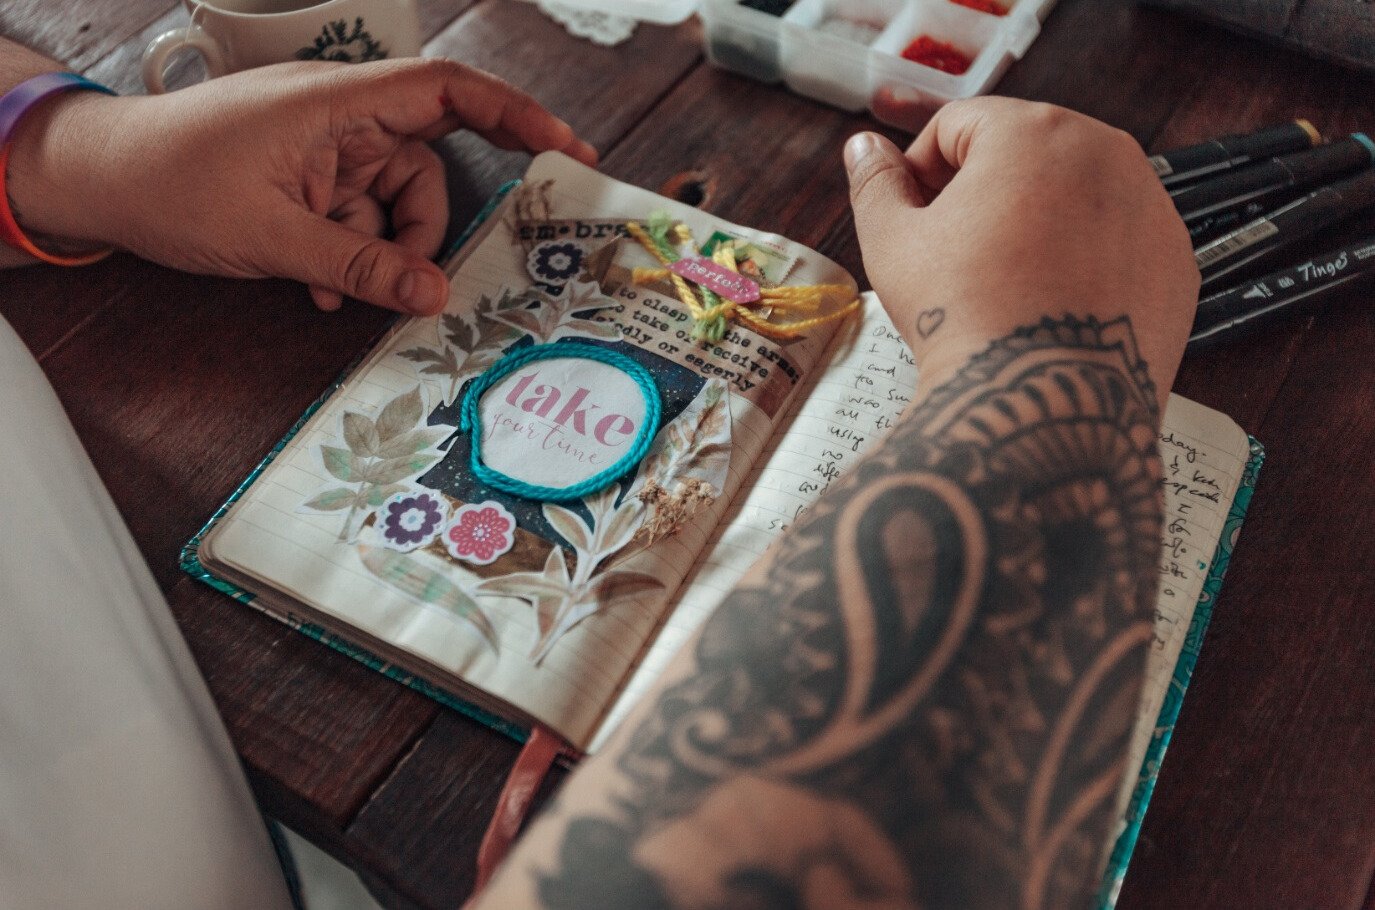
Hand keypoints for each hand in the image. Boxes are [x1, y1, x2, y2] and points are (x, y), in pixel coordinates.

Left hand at [7, 58, 596, 313]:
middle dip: (429, 226)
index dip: (517, 115)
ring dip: (384, 253)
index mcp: (340, 102)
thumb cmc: (171, 180)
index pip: (450, 91)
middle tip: (425, 281)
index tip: (568, 153)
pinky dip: (354, 255)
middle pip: (430, 163)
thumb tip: (436, 296)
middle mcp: (344, 119)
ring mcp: (327, 150)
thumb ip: (361, 266)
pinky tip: (320, 287)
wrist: (97, 181)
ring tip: (343, 290)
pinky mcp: (311, 179)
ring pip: (397, 202)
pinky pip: (361, 219)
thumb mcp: (275, 235)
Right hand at [844, 98, 1196, 407]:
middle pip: (1023, 151)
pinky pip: (1118, 239)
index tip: (913, 214)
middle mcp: (1104, 151)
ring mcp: (1149, 203)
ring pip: (1075, 193)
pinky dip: (1086, 258)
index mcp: (1031, 131)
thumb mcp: (894, 243)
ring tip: (1002, 281)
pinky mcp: (1174, 257)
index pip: (959, 126)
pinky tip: (1049, 300)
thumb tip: (864, 150)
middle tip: (954, 253)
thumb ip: (875, 182)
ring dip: (1036, 221)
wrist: (1037, 399)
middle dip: (982, 192)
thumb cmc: (966, 318)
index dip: (920, 170)